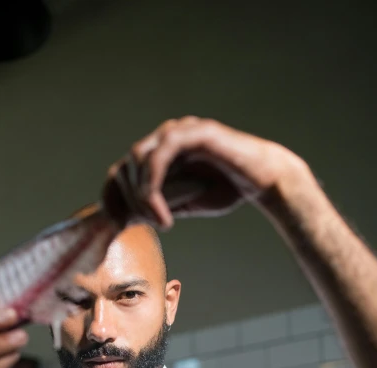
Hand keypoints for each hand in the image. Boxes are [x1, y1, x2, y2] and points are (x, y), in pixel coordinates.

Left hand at [103, 116, 304, 229]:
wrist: (264, 181)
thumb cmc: (227, 190)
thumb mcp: (183, 202)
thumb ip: (156, 204)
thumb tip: (127, 218)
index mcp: (161, 151)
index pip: (121, 169)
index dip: (112, 196)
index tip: (116, 224)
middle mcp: (166, 136)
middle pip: (125, 165)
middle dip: (127, 200)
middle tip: (141, 227)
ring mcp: (179, 131)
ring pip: (138, 159)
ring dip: (141, 196)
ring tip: (157, 222)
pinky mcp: (194, 133)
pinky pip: (159, 157)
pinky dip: (154, 188)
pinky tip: (164, 215)